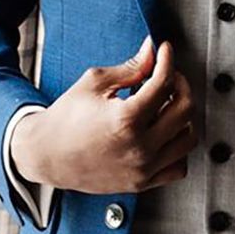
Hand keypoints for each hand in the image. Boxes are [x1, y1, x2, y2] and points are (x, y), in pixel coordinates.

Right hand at [8, 36, 197, 193]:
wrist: (46, 155)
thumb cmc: (66, 119)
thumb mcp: (95, 83)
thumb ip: (131, 67)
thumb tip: (151, 51)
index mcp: (126, 119)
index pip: (164, 82)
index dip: (167, 59)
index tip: (164, 51)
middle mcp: (139, 147)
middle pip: (184, 108)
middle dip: (180, 83)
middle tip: (167, 75)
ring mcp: (143, 168)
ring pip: (188, 138)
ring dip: (182, 116)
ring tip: (165, 105)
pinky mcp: (142, 182)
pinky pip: (178, 166)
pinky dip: (178, 148)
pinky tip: (164, 133)